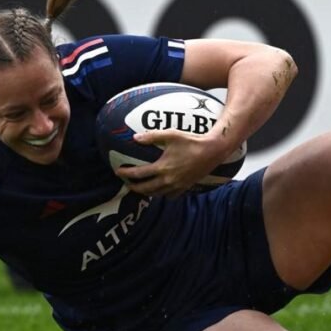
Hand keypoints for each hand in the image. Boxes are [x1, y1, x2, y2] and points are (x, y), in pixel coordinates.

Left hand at [115, 129, 229, 197]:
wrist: (212, 151)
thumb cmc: (191, 141)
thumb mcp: (170, 135)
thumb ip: (151, 136)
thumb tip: (135, 138)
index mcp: (162, 168)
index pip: (139, 174)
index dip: (126, 173)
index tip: (118, 171)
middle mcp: (168, 180)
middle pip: (145, 189)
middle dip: (134, 187)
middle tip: (127, 183)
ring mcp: (177, 186)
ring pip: (157, 194)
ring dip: (146, 192)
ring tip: (141, 187)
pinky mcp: (185, 187)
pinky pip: (170, 196)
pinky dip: (162, 194)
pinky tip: (160, 190)